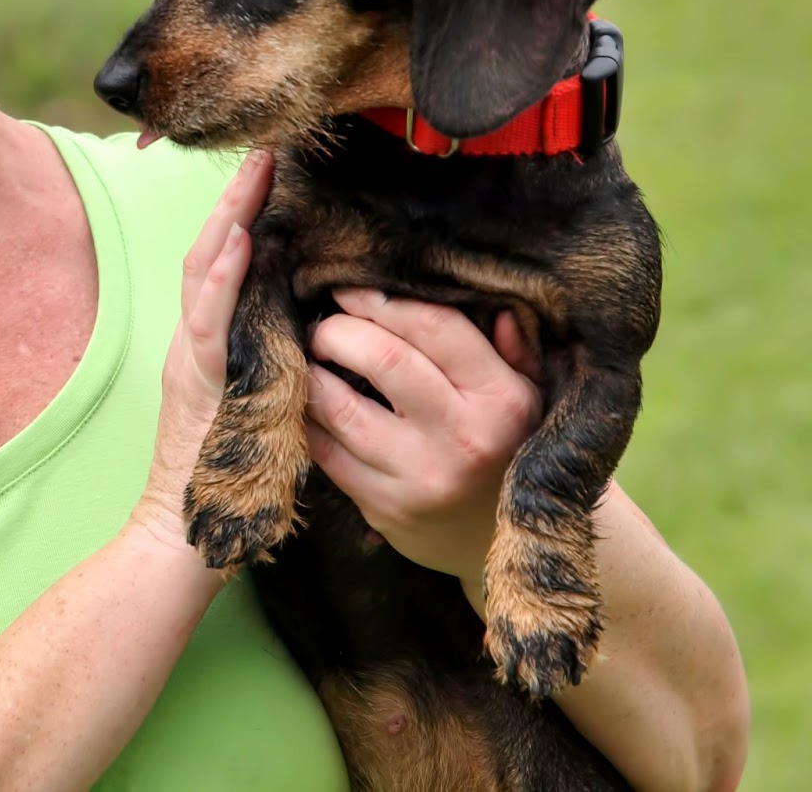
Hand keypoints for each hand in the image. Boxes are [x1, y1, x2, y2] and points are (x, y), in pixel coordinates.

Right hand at [129, 148, 271, 554]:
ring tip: (254, 174)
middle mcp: (194, 340)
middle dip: (237, 200)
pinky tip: (238, 241)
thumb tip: (326, 326)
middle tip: (266, 150)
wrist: (180, 533)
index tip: (274, 173)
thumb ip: (281, 361)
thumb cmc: (231, 476)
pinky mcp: (192, 382)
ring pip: (202, 274)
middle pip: (210, 253)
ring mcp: (189, 358)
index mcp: (213, 343)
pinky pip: (206, 320)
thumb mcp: (264, 404)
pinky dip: (220, 277)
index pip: (227, 264)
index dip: (246, 215)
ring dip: (229, 220)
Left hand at [304, 288, 543, 586]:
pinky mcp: (383, 507)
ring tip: (306, 354)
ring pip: (340, 406)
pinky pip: (324, 450)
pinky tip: (304, 397)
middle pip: (381, 358)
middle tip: (324, 322)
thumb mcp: (531, 399)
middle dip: (338, 329)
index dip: (381, 299)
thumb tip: (492, 304)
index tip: (349, 287)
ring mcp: (419, 477)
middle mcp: (463, 439)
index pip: (434, 326)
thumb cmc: (509, 452)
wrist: (500, 548)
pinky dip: (305, 416)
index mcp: (501, 400)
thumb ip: (514, 349)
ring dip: (310, 371)